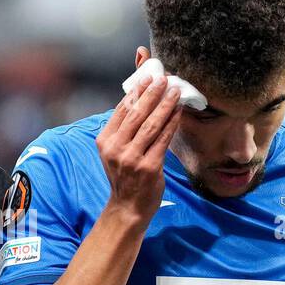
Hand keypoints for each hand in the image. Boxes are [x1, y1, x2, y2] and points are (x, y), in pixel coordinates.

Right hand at [97, 55, 182, 223]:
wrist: (128, 207)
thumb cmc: (125, 176)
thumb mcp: (115, 151)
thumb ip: (124, 128)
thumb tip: (139, 98)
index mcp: (105, 141)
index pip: (122, 109)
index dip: (136, 91)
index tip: (148, 76)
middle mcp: (116, 148)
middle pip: (137, 113)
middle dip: (152, 93)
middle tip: (164, 78)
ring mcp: (132, 159)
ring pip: (151, 124)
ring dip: (165, 105)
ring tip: (175, 91)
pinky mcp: (149, 167)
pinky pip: (163, 139)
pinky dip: (172, 123)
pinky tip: (179, 112)